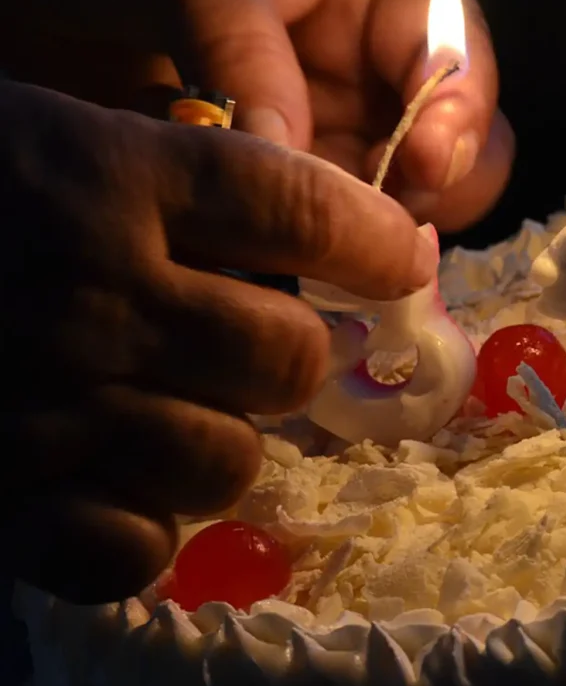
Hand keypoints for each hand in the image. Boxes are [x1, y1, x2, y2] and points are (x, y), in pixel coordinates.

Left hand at [0, 0, 513, 231]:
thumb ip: (246, 53)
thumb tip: (283, 160)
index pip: (460, 61)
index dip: (459, 120)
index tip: (419, 168)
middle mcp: (372, 76)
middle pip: (458, 155)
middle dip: (424, 198)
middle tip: (366, 227)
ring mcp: (332, 139)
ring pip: (398, 213)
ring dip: (364, 244)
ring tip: (305, 251)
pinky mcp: (284, 190)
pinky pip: (322, 241)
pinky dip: (307, 264)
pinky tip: (263, 261)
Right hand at [0, 80, 434, 602]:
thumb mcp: (43, 133)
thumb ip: (164, 173)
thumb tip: (296, 228)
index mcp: (101, 176)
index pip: (296, 202)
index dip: (372, 235)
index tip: (402, 256)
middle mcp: (89, 293)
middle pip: (289, 355)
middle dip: (288, 353)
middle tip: (253, 342)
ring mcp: (44, 409)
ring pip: (228, 461)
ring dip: (220, 441)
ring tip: (170, 411)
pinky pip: (135, 552)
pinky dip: (141, 529)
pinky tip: (108, 485)